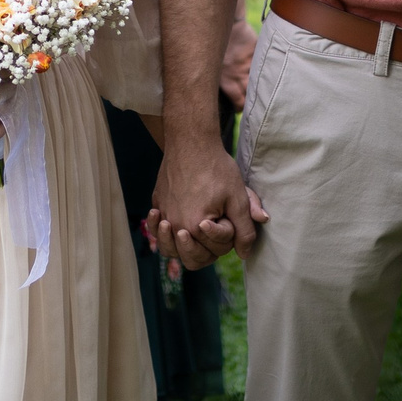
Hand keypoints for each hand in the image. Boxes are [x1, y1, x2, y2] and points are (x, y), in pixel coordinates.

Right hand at [151, 136, 267, 270]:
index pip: (215, 250)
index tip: (225, 215)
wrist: (191, 142)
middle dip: (205, 250)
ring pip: (168, 248)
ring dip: (179, 248)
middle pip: (191, 258)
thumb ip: (244, 229)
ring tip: (186, 234)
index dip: (226, 237)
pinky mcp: (157, 203)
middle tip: (211, 229)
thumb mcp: (238, 198)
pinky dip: (160, 231)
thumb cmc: (216, 168)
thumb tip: (245, 253)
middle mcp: (175, 225)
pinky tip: (165, 223)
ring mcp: (163, 215)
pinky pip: (156, 228)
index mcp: (196, 227)